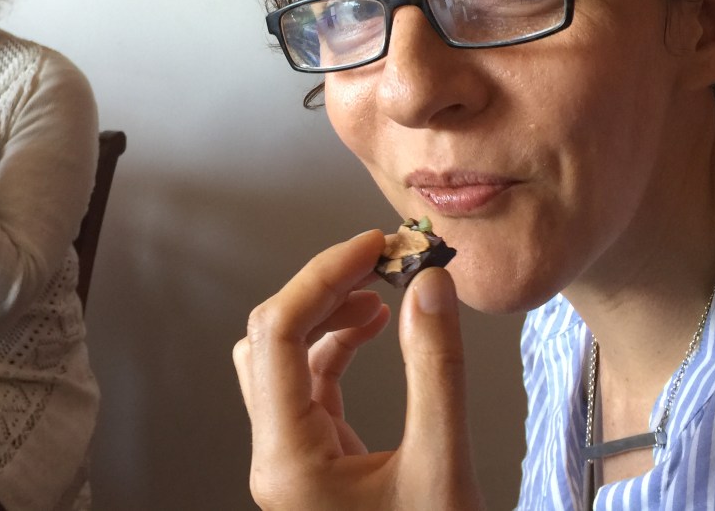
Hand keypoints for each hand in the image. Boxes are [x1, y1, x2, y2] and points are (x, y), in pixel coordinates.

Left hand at [233, 231, 483, 510]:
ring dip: (329, 316)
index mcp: (289, 460)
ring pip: (284, 360)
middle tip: (379, 259)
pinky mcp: (313, 463)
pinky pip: (309, 385)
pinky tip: (375, 327)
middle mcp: (276, 457)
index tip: (371, 246)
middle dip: (323, 289)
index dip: (322, 276)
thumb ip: (435, 371)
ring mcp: (290, 461)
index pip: (279, 335)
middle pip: (270, 341)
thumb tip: (429, 287)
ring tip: (383, 288)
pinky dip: (338, 346)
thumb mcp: (444, 468)